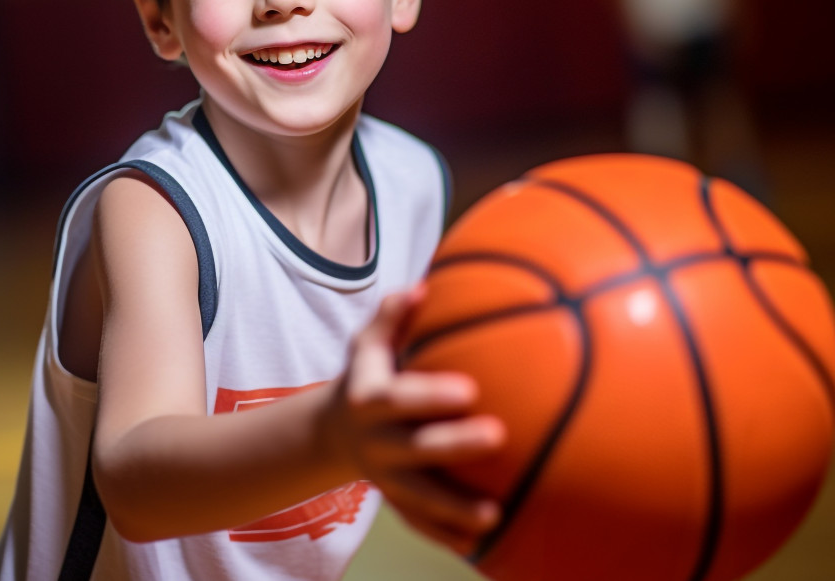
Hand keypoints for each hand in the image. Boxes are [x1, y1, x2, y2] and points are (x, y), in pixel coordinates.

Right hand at [328, 285, 505, 554]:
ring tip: (496, 515)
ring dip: (455, 509)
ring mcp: (386, 477)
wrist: (336, 430)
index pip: (397, 398)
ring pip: (420, 498)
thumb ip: (392, 315)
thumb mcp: (368, 342)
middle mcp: (375, 442)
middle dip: (454, 445)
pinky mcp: (397, 502)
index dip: (429, 395)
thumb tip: (422, 288)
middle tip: (498, 436)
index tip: (470, 388)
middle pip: (414, 448)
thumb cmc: (370, 373)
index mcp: (368, 399)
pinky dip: (446, 536)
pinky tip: (480, 546)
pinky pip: (421, 523)